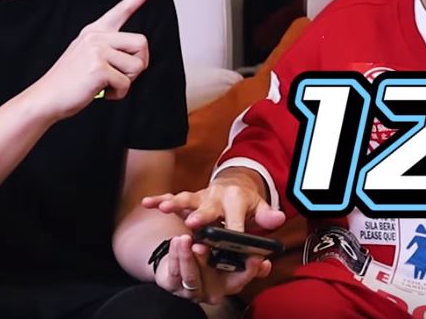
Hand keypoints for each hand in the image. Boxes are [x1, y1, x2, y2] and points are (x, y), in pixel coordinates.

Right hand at [24, 0, 157, 121]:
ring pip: (137, 65)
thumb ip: (109, 49)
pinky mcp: (98, 68)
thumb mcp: (87, 55)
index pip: (122, 9)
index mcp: (94, 31)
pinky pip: (126, 83)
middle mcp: (96, 36)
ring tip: (104, 83)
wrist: (46, 98)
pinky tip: (100, 92)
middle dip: (138, 64)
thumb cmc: (69, 81)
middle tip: (119, 75)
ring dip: (126, 81)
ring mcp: (97, 50)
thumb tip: (136, 55)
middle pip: (142, 43)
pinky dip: (118, 94)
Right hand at [142, 167, 286, 232]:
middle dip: (202, 216)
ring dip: (175, 203)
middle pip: (209, 208)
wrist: (236, 185)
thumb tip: (279, 219)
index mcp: (236, 200)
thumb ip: (267, 216)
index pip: (235, 219)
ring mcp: (201, 198)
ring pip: (187, 200)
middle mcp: (216, 197)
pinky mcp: (189, 200)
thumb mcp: (260, 208)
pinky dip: (159, 200)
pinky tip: (147, 203)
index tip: (231, 239)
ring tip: (164, 208)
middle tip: (194, 223)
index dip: (234, 230)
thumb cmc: (247, 204)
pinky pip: (172, 198)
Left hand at [155, 234, 270, 304]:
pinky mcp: (173, 285)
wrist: (184, 262)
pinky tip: (176, 242)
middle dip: (205, 261)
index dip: (249, 270)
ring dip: (186, 257)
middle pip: (211, 279)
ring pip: (189, 276)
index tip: (254, 257)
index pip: (242, 279)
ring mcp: (191, 291)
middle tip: (202, 246)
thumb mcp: (233, 255)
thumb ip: (250, 255)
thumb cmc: (212, 258)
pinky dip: (174, 255)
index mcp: (229, 284)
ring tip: (185, 239)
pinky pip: (173, 271)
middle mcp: (212, 291)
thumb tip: (268, 250)